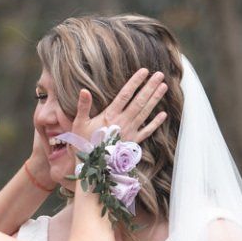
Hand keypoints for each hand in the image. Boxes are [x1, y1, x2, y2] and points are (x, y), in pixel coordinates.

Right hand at [26, 68, 168, 191]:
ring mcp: (130, 133)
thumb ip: (82, 107)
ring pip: (145, 113)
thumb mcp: (78, 124)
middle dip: (150, 87)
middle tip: (160, 74)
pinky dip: (155, 123)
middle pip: (139, 101)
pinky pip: (147, 131)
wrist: (92, 169)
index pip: (125, 94)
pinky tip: (163, 114)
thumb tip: (84, 90)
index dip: (135, 82)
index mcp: (110, 116)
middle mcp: (122, 122)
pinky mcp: (133, 143)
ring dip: (155, 99)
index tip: (144, 71)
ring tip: (164, 86)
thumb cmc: (83, 145)